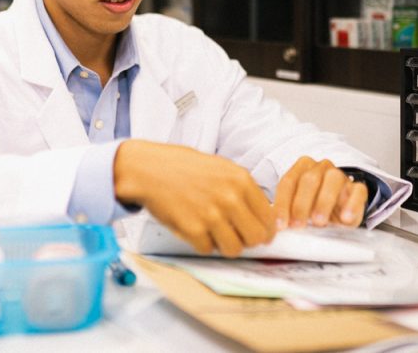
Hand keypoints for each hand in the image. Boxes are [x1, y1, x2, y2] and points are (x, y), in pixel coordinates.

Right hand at [114, 140, 275, 256]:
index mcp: (241, 180)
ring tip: (215, 233)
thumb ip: (243, 189)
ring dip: (225, 245)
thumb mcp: (222, 168)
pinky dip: (202, 244)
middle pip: (256, 237)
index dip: (265, 230)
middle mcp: (230, 198)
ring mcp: (211, 215)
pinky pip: (207, 250)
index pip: (268, 218)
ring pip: (234, 249)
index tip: (260, 234)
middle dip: (248, 241)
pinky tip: (195, 229)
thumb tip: (262, 215)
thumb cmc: (184, 167)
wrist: (150, 169)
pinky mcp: (193, 229)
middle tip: (238, 237)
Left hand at [274, 157, 367, 229]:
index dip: (282, 204)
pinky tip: (344, 219)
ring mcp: (341, 176)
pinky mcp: (357, 189)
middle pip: (309, 180)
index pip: (288, 182)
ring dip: (324, 202)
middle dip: (301, 204)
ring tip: (319, 222)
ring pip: (333, 180)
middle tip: (298, 225)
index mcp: (301, 168)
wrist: (338, 214)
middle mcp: (321, 168)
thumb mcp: (296, 210)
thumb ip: (287, 213)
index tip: (280, 225)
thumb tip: (274, 227)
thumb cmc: (312, 210)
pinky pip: (357, 191)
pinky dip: (351, 205)